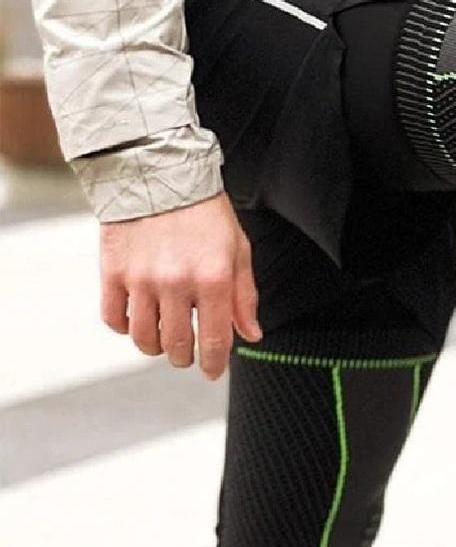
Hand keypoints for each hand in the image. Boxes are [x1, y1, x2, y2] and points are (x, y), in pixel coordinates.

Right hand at [99, 192, 261, 380]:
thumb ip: (244, 297)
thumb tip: (251, 335)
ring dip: (155, 347)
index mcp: (213, 279)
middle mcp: (176, 283)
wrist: (158, 174)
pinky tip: (137, 320)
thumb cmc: (204, 213)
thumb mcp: (237, 251)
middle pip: (177, 345)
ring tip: (163, 339)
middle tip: (187, 354)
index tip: (212, 372)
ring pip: (144, 338)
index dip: (214, 364)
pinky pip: (114, 318)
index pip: (215, 340)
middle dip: (184, 357)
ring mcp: (141, 279)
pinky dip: (125, 328)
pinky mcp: (112, 272)